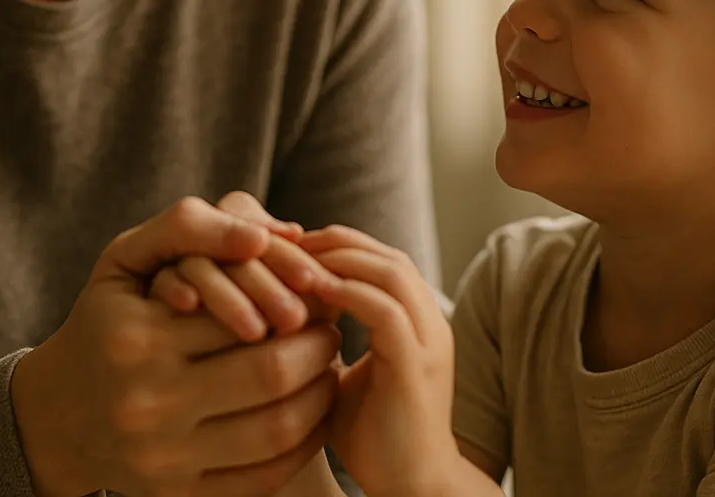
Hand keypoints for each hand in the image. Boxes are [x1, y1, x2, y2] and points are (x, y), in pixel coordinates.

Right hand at [10, 196, 343, 496]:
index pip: (246, 310)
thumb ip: (189, 227)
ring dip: (320, 395)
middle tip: (330, 330)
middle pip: (271, 372)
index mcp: (138, 338)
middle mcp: (147, 402)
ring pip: (277, 429)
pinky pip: (265, 477)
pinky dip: (303, 443)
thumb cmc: (106, 320)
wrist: (56, 414)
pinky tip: (309, 415)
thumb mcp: (126, 258)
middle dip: (318, 347)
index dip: (294, 298)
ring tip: (327, 368)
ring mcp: (163, 458)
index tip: (312, 292)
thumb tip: (261, 235)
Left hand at [299, 226, 464, 496]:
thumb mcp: (343, 377)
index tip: (292, 251)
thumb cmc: (375, 438)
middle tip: (289, 244)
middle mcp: (430, 323)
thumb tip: (284, 316)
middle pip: (387, 255)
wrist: (412, 488)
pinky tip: (314, 293)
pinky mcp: (417, 365)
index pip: (382, 261)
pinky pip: (386, 310)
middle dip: (337, 243)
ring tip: (297, 261)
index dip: (338, 248)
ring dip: (341, 260)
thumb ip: (325, 343)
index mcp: (417, 323)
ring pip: (391, 271)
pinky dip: (349, 293)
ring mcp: (428, 341)